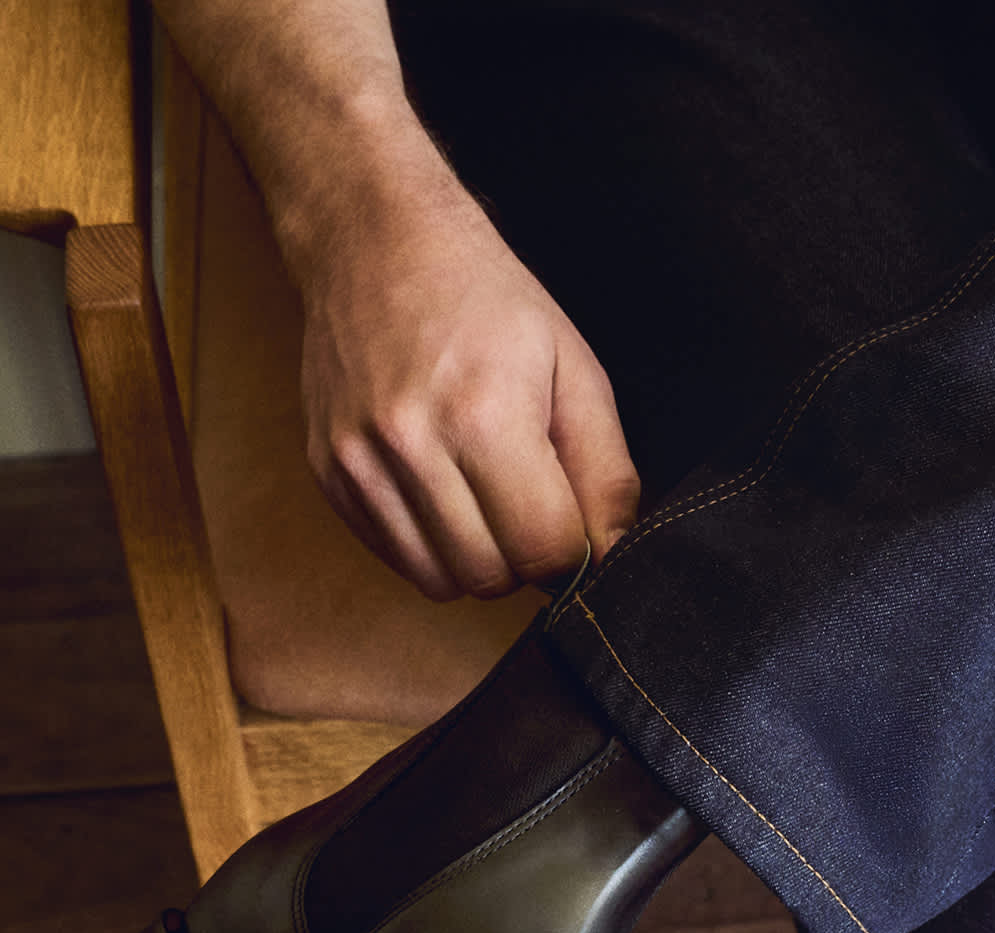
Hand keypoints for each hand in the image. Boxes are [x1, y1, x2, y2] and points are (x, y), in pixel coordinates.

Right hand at [293, 148, 640, 599]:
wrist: (371, 237)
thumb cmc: (484, 297)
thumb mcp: (574, 367)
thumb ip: (605, 471)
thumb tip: (615, 553)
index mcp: (486, 415)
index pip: (544, 552)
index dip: (571, 550)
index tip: (570, 519)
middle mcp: (413, 445)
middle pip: (491, 577)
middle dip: (522, 556)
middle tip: (526, 501)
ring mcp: (360, 463)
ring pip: (440, 582)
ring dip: (475, 558)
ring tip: (481, 494)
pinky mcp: (329, 474)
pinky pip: (395, 559)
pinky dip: (428, 544)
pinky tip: (439, 488)